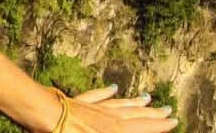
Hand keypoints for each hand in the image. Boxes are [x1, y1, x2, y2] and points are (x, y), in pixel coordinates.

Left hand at [53, 85, 177, 131]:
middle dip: (152, 114)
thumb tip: (135, 129)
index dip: (158, 125)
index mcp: (115, 130)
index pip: (142, 127)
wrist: (42, 113)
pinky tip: (113, 87)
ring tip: (147, 98)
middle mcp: (108, 117)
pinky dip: (106, 92)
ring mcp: (92, 107)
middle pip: (134, 114)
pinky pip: (96, 96)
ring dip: (134, 102)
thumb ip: (124, 132)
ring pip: (119, 104)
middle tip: (167, 109)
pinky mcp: (77, 102)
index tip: (174, 119)